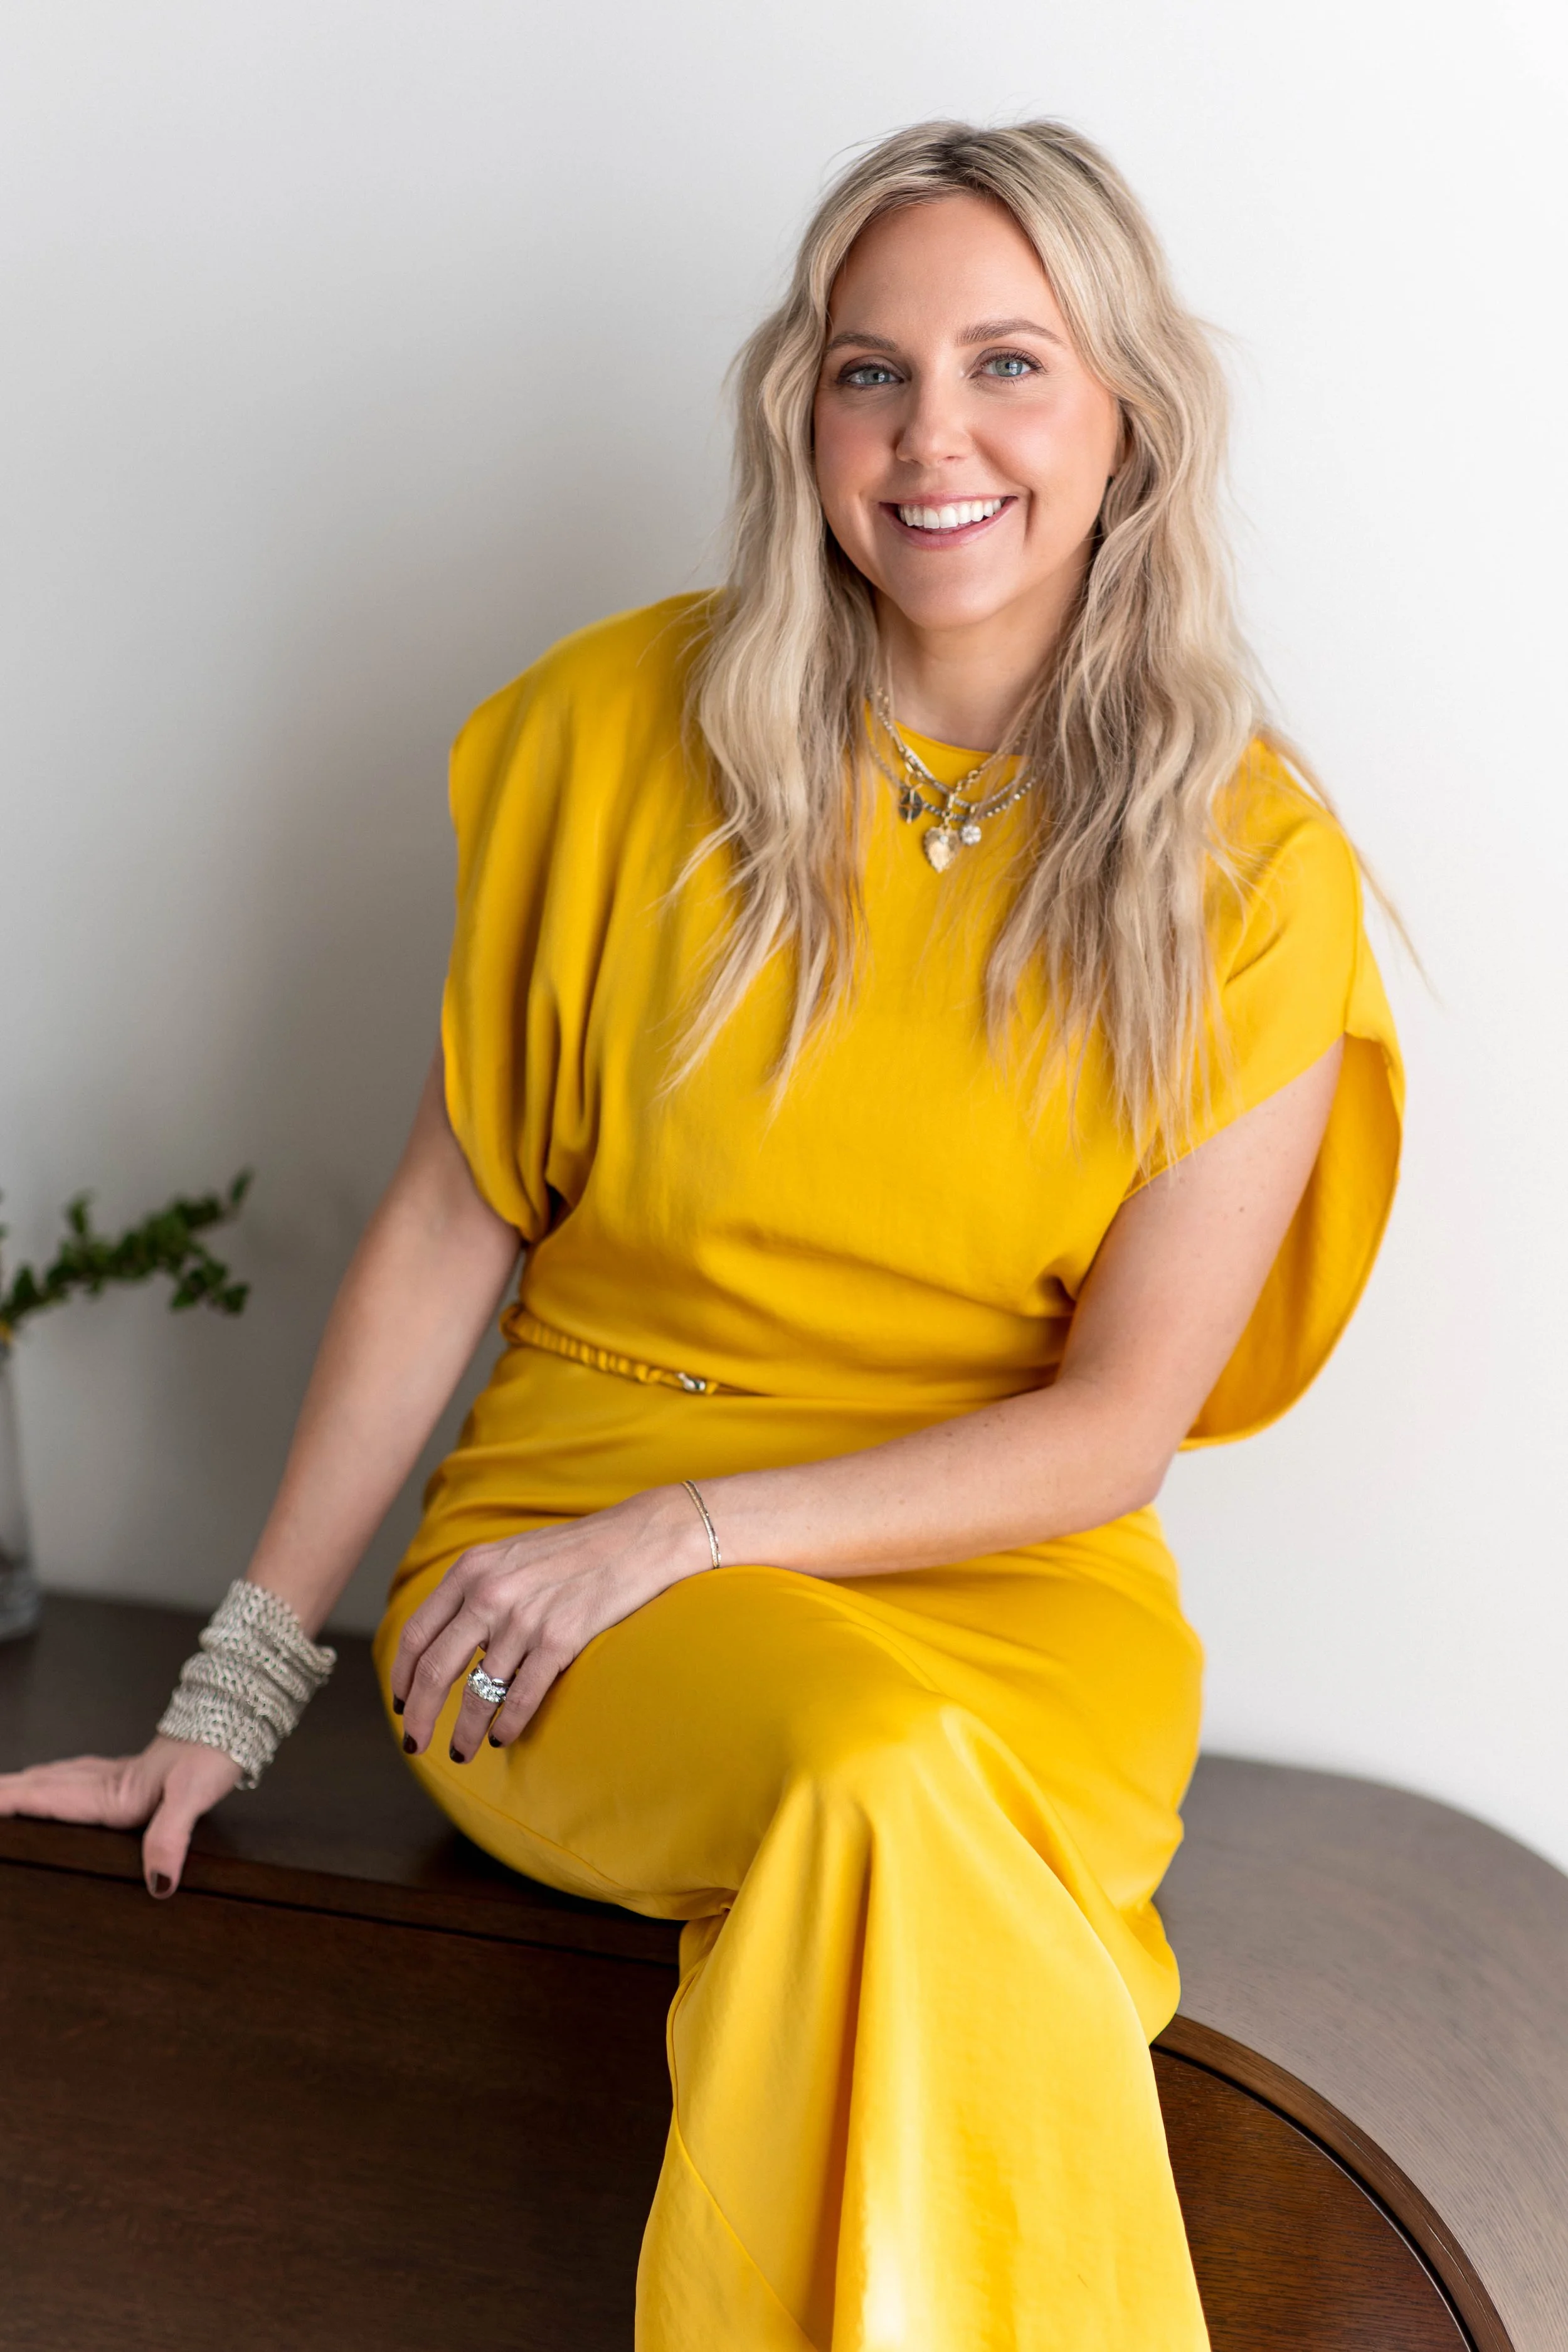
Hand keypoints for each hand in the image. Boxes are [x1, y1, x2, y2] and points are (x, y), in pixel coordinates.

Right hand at [0, 1734, 242, 1897]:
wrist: (234, 1721)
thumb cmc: (214, 1753)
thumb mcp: (195, 1794)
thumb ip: (171, 1835)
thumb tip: (156, 1882)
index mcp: (111, 1794)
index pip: (45, 1800)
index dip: (9, 1805)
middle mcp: (105, 1783)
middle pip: (40, 1788)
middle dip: (4, 1794)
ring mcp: (115, 1776)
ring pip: (54, 1779)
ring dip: (22, 1786)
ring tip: (1, 1792)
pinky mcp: (127, 1774)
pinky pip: (75, 1777)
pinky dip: (50, 1781)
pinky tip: (55, 1782)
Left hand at [393, 1484, 712, 1761]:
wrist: (638, 1539)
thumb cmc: (576, 1551)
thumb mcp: (511, 1556)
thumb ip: (476, 1589)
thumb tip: (449, 1643)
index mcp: (471, 1569)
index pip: (417, 1634)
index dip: (403, 1676)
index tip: (401, 1704)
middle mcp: (489, 1592)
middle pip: (435, 1670)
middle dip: (419, 1716)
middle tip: (414, 1744)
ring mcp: (523, 1618)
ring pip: (477, 1693)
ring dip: (464, 1731)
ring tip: (460, 1752)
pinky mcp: (559, 1640)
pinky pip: (520, 1697)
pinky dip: (506, 1725)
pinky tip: (502, 1738)